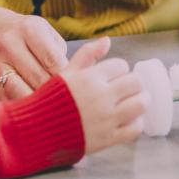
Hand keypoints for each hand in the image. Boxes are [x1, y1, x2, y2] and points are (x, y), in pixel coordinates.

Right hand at [0, 5, 67, 99]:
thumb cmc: (24, 33)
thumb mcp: (44, 31)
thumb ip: (60, 52)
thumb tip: (74, 78)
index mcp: (29, 30)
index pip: (53, 61)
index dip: (69, 76)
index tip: (78, 85)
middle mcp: (10, 46)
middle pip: (39, 79)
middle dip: (57, 91)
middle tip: (69, 98)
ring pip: (22, 93)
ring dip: (40, 102)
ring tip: (51, 105)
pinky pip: (10, 101)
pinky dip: (25, 107)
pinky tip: (35, 107)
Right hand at [61, 37, 147, 153]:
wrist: (37, 131)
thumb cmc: (50, 100)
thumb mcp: (66, 73)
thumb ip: (87, 54)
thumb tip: (107, 40)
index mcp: (90, 78)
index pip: (121, 65)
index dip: (119, 69)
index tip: (114, 76)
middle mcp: (101, 97)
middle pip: (136, 82)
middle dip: (134, 83)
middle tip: (128, 87)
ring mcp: (106, 119)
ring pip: (141, 104)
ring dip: (141, 100)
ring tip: (133, 101)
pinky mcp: (108, 138)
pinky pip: (135, 129)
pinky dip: (136, 123)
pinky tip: (127, 119)